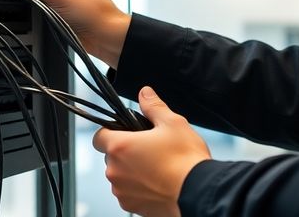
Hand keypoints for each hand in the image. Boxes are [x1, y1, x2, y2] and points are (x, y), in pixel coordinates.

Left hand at [93, 87, 211, 216]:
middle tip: (150, 148)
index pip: (99, 137)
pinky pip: (130, 194)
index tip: (125, 132)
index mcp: (120, 147)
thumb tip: (145, 93)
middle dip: (127, 152)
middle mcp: (115, 172)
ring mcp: (122, 192)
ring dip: (133, 172)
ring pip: (121, 177)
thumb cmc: (185, 160)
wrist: (199, 192)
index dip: (111, 132)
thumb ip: (153, 107)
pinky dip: (141, 189)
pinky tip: (160, 183)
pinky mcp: (133, 207)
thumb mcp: (172, 123)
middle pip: (112, 157)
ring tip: (158, 168)